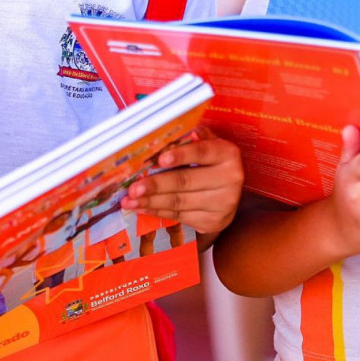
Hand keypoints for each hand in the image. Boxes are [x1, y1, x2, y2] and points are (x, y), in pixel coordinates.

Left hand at [121, 127, 243, 235]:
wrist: (228, 195)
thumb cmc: (210, 163)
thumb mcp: (206, 145)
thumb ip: (189, 140)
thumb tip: (169, 139)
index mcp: (227, 154)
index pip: (202, 153)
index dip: (181, 156)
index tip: (160, 160)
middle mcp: (230, 179)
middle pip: (186, 181)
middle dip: (156, 184)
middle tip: (133, 188)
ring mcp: (222, 203)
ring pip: (180, 202)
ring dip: (151, 201)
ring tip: (129, 200)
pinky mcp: (213, 222)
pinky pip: (179, 216)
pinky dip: (157, 211)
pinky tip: (142, 207)